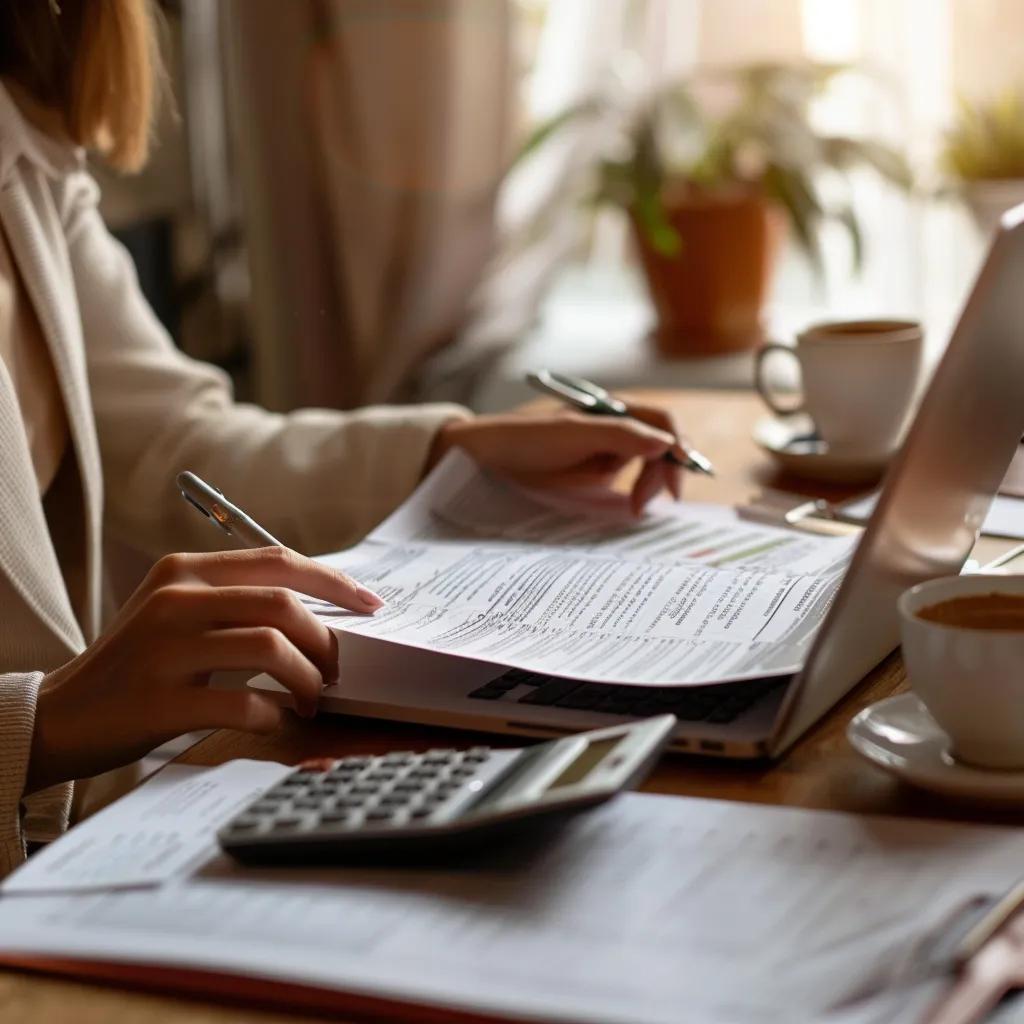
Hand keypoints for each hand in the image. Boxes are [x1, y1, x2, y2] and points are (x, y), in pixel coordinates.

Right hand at [27, 548, 383, 792]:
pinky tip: (274, 722)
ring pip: (271, 647)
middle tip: (338, 669)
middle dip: (325, 639)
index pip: (278, 560)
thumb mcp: (177, 612)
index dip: (334, 581)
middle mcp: (175, 600)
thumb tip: (322, 610)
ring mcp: (165, 649)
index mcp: (184, 570)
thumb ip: (236, 600)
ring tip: (311, 699)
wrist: (64, 714)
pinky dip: (273, 716)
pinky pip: (244, 703)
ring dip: (307, 679)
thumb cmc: (138, 664)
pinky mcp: (160, 701)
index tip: (371, 604)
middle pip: (283, 603)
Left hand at [428, 405, 688, 515]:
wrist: (484, 459)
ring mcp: (607, 451)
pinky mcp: (596, 474)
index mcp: (613, 408)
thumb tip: (667, 443)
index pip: (661, 420)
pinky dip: (637, 494)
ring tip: (636, 509)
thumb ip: (620, 436)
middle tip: (646, 504)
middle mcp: (616, 427)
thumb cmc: (525, 439)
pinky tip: (633, 508)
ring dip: (650, 486)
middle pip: (659, 446)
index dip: (677, 443)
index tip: (682, 471)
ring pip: (647, 466)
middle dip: (663, 472)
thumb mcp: (572, 435)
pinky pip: (628, 482)